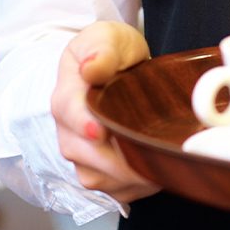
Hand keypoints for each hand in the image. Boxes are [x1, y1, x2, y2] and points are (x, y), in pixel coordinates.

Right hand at [51, 20, 156, 204]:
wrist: (112, 69)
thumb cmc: (110, 52)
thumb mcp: (107, 38)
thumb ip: (102, 51)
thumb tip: (92, 67)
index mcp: (66, 96)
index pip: (69, 113)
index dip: (84, 124)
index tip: (101, 132)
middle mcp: (68, 132)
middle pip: (86, 155)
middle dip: (120, 158)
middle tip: (155, 152)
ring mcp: (80, 156)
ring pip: (99, 179)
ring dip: (132, 174)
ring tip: (163, 159)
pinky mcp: (98, 173)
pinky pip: (115, 191)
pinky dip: (139, 184)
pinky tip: (158, 167)